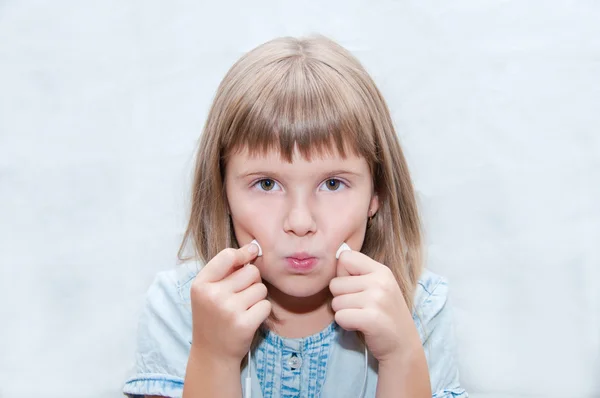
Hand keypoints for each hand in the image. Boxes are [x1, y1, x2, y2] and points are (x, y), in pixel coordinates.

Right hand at [190, 243, 270, 363]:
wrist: (212, 354)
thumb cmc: (213, 317)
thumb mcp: (208, 292)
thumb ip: (226, 270)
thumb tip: (252, 247)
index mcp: (201, 284)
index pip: (227, 256)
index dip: (242, 254)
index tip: (250, 254)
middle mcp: (213, 295)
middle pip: (250, 271)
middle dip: (251, 281)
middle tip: (240, 296)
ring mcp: (229, 310)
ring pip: (260, 288)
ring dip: (257, 297)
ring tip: (243, 308)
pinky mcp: (244, 324)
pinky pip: (265, 305)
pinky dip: (261, 311)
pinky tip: (248, 319)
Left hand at [329, 250, 420, 363]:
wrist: (403, 345)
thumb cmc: (384, 315)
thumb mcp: (378, 287)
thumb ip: (358, 274)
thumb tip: (335, 259)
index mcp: (381, 270)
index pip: (345, 257)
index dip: (343, 274)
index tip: (355, 287)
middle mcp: (380, 281)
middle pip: (335, 283)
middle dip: (341, 298)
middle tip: (360, 307)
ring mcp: (377, 299)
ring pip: (336, 302)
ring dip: (343, 313)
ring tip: (361, 316)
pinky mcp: (371, 318)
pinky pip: (340, 317)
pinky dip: (345, 324)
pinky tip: (360, 326)